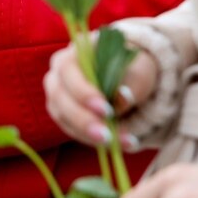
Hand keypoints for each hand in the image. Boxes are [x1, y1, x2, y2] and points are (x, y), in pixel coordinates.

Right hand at [43, 40, 157, 146]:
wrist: (129, 80)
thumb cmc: (132, 68)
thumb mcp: (139, 70)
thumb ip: (132, 82)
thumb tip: (122, 97)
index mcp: (73, 54)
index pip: (67, 70)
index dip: (83, 92)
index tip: (107, 110)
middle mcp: (58, 75)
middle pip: (60, 97)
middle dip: (83, 119)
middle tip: (106, 136)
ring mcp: (58, 97)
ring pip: (63, 118)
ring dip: (88, 134)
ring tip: (116, 143)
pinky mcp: (64, 116)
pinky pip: (72, 131)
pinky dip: (93, 140)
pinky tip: (116, 144)